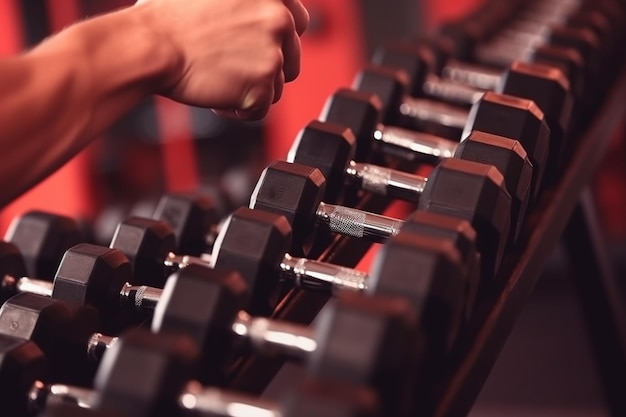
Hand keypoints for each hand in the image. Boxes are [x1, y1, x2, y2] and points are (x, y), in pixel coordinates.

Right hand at [135, 0, 308, 119]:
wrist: (152, 44)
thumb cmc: (170, 17)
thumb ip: (250, 3)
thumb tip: (262, 19)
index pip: (298, 22)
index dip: (277, 40)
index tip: (259, 48)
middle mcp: (279, 19)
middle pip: (291, 59)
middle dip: (264, 69)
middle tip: (233, 67)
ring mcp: (273, 54)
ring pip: (276, 87)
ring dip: (250, 89)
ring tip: (218, 79)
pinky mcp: (262, 86)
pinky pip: (261, 109)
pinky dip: (239, 109)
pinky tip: (216, 94)